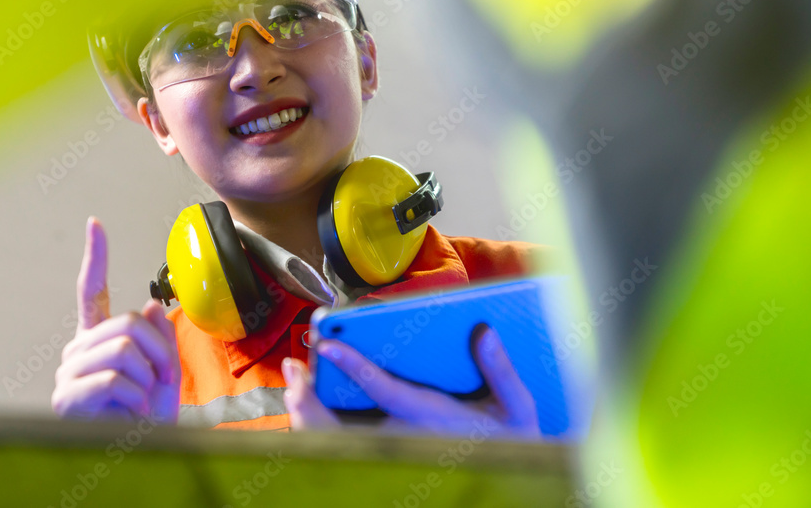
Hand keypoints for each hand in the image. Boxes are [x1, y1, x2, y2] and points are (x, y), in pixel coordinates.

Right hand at [51, 217, 180, 421]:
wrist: (144, 454)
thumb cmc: (150, 416)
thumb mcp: (166, 371)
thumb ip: (160, 338)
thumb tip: (151, 304)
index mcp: (99, 340)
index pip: (93, 292)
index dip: (96, 257)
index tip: (95, 224)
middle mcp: (78, 351)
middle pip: (128, 323)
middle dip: (159, 353)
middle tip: (161, 383)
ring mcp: (69, 373)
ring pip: (124, 349)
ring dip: (148, 380)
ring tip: (142, 403)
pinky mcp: (67, 397)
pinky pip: (115, 380)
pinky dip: (135, 400)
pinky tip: (128, 416)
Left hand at [282, 325, 539, 437]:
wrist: (509, 477)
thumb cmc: (512, 438)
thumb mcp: (518, 407)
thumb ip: (500, 370)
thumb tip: (484, 332)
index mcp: (432, 417)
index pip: (386, 390)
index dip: (356, 367)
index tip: (330, 345)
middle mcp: (405, 436)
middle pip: (346, 425)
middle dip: (312, 400)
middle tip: (293, 370)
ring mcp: (393, 448)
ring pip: (337, 439)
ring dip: (310, 413)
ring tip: (293, 380)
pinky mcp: (388, 453)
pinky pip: (342, 444)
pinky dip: (318, 425)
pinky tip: (306, 401)